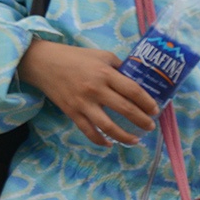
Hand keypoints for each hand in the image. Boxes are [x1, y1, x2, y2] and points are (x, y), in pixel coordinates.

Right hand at [17, 39, 157, 146]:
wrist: (43, 63)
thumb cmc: (75, 57)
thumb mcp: (101, 55)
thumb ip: (118, 67)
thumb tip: (136, 80)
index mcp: (105, 73)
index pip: (133, 90)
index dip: (147, 102)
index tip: (155, 110)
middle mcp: (96, 89)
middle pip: (124, 109)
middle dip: (141, 120)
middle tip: (150, 126)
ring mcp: (83, 103)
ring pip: (108, 126)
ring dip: (124, 136)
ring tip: (135, 140)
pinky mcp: (72, 112)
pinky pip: (88, 131)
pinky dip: (100, 140)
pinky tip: (110, 144)